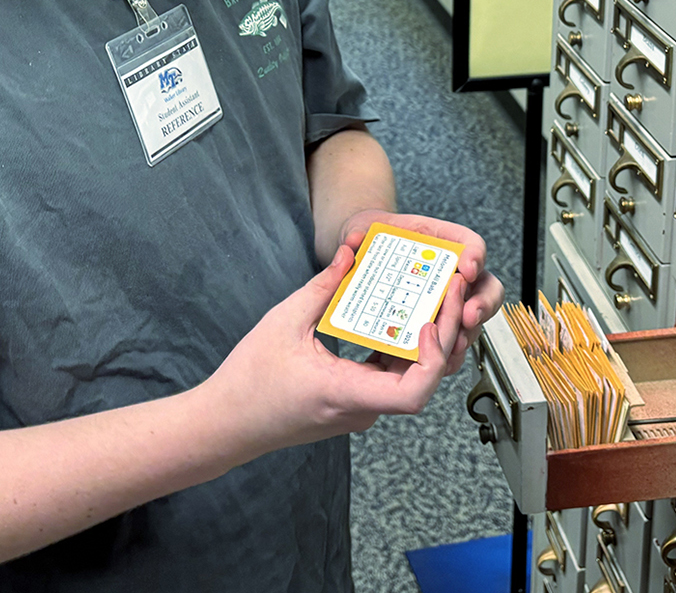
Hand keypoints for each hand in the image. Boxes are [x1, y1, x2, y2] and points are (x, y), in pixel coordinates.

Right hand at [203, 244, 464, 457]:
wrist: (228, 422)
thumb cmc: (249, 381)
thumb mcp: (283, 322)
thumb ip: (322, 287)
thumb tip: (349, 253)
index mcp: (345, 393)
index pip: (413, 394)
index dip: (432, 359)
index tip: (429, 323)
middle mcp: (361, 407)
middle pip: (421, 378)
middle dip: (442, 333)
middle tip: (447, 290)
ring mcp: (359, 408)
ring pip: (410, 377)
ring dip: (426, 340)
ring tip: (432, 298)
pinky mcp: (354, 402)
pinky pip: (390, 376)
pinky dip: (401, 348)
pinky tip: (401, 318)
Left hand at [335, 210, 503, 376]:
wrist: (361, 258)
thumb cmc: (370, 240)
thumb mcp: (362, 228)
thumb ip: (355, 234)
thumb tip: (350, 245)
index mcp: (440, 241)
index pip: (470, 243)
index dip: (474, 255)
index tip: (466, 268)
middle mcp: (452, 271)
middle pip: (488, 286)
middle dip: (482, 303)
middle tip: (468, 312)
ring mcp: (447, 300)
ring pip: (475, 318)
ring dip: (468, 330)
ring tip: (455, 340)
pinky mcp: (435, 325)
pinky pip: (452, 341)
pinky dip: (449, 350)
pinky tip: (437, 356)